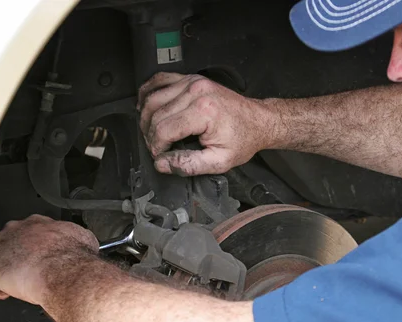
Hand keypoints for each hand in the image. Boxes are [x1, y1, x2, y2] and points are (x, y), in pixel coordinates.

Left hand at [0, 215, 98, 304]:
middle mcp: (17, 229)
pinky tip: (8, 293)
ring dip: (6, 271)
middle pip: (10, 242)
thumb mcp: (84, 239)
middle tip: (29, 271)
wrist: (63, 271)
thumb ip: (76, 238)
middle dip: (17, 256)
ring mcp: (0, 244)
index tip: (40, 257)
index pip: (29, 232)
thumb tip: (84, 244)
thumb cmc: (73, 257)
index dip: (34, 247)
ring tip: (18, 284)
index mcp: (37, 223)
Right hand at [138, 72, 278, 175]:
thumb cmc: (242, 140)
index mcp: (204, 112)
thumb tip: (161, 164)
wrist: (257, 121)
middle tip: (156, 148)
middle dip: (149, 134)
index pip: (163, 130)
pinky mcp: (190, 78)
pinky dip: (147, 93)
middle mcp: (196, 92)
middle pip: (154, 114)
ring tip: (151, 133)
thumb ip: (189, 165)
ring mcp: (192, 81)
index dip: (157, 147)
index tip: (160, 156)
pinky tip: (144, 106)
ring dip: (145, 117)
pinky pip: (159, 80)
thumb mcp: (220, 161)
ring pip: (152, 97)